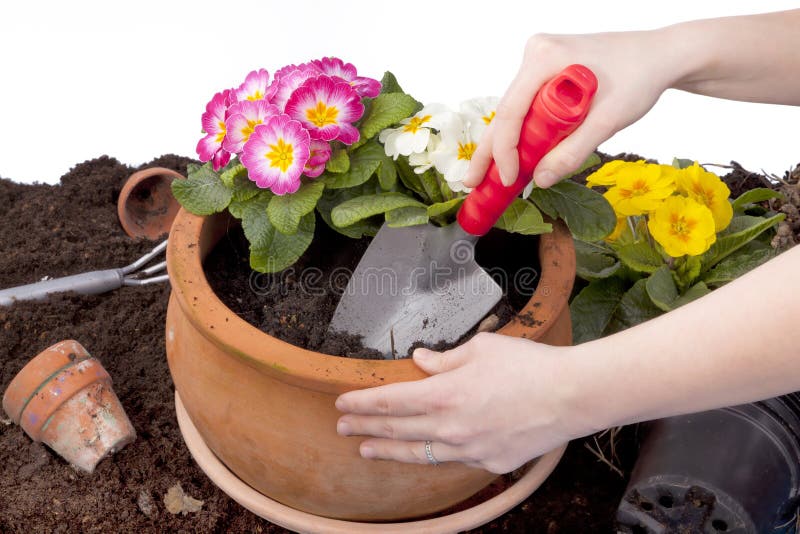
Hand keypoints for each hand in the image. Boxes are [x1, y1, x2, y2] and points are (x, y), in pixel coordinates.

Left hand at [335, 332, 592, 473]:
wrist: (570, 396)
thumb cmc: (527, 365)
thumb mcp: (481, 349)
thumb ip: (444, 358)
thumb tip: (420, 361)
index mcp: (443, 395)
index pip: (389, 401)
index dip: (362, 403)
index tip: (342, 403)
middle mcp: (449, 428)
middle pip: (396, 429)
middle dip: (364, 428)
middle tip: (342, 429)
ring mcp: (468, 451)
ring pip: (418, 453)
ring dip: (389, 451)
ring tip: (368, 451)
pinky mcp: (489, 463)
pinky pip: (453, 460)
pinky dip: (434, 455)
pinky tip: (424, 452)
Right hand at [464, 30, 686, 188]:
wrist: (662, 55)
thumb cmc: (639, 79)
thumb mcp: (608, 120)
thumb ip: (572, 152)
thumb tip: (540, 181)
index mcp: (545, 58)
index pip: (511, 111)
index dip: (504, 150)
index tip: (507, 180)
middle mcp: (536, 54)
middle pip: (505, 111)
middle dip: (489, 151)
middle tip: (471, 183)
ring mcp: (540, 60)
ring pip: (514, 110)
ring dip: (504, 144)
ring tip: (486, 176)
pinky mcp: (548, 70)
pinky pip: (527, 106)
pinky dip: (521, 132)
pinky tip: (512, 156)